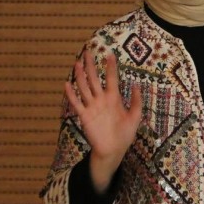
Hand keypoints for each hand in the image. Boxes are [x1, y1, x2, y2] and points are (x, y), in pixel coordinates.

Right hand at [64, 51, 141, 193]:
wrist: (114, 150)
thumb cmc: (125, 134)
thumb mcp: (135, 116)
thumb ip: (137, 101)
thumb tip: (137, 85)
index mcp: (114, 98)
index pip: (111, 79)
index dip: (110, 67)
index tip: (110, 54)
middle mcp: (101, 100)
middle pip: (94, 79)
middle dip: (91, 66)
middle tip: (87, 52)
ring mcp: (92, 107)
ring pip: (84, 88)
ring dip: (80, 76)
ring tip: (77, 63)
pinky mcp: (84, 116)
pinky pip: (77, 103)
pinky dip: (71, 94)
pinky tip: (67, 84)